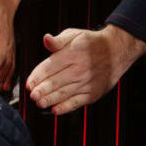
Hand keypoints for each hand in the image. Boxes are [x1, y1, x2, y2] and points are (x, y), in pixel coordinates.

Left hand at [26, 25, 145, 114]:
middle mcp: (79, 69)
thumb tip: (46, 39)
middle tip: (32, 96)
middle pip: (56, 82)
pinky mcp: (93, 93)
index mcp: (72, 54)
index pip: (50, 67)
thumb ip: (58, 40)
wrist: (117, 50)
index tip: (28, 84)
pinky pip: (77, 102)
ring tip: (39, 103)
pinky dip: (66, 107)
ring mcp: (87, 82)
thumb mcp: (74, 35)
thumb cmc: (91, 43)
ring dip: (50, 99)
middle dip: (42, 90)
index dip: (37, 76)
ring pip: (65, 93)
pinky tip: (55, 110)